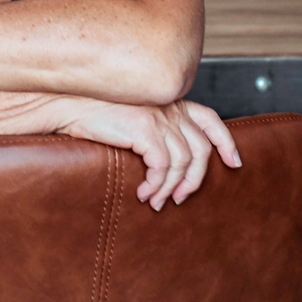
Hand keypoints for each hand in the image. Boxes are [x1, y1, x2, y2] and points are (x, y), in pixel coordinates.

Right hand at [57, 99, 240, 210]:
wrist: (66, 103)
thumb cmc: (91, 112)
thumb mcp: (130, 118)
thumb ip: (152, 130)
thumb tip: (165, 163)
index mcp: (168, 100)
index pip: (210, 119)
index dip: (226, 141)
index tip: (235, 162)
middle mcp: (168, 106)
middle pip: (201, 148)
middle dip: (195, 179)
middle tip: (180, 198)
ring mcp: (158, 117)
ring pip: (183, 163)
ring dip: (171, 188)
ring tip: (156, 201)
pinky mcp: (145, 129)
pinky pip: (162, 167)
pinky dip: (156, 186)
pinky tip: (143, 193)